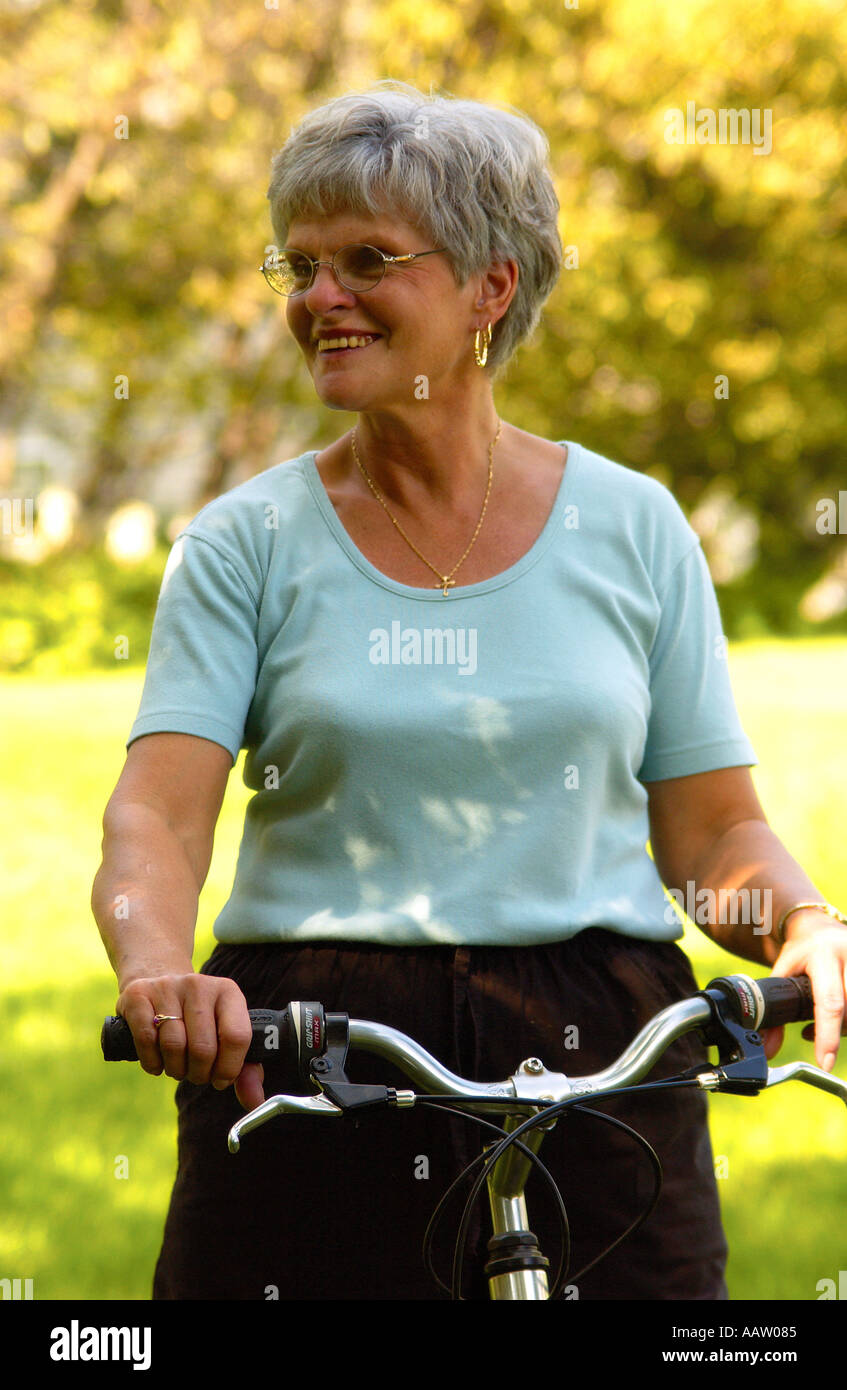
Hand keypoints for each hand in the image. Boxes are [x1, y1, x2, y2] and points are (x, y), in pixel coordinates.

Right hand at [116, 970, 264, 1109]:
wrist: (157, 984)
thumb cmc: (198, 1021)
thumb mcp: (225, 1036)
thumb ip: (245, 1070)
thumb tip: (255, 1101)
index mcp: (228, 992)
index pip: (237, 1037)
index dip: (228, 1068)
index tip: (220, 1079)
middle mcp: (199, 985)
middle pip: (203, 1048)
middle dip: (199, 1074)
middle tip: (196, 1074)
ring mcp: (167, 987)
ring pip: (174, 1046)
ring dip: (175, 1070)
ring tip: (177, 1066)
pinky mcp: (138, 995)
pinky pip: (146, 1040)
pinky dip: (152, 1063)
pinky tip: (157, 1061)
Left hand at [760, 916, 846, 1071]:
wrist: (818, 927)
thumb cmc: (800, 952)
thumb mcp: (781, 973)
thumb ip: (772, 1011)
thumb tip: (767, 1049)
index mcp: (824, 955)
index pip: (830, 1002)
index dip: (828, 1035)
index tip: (824, 1062)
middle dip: (837, 1031)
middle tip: (821, 1042)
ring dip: (844, 1027)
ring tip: (824, 1027)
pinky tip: (839, 1020)